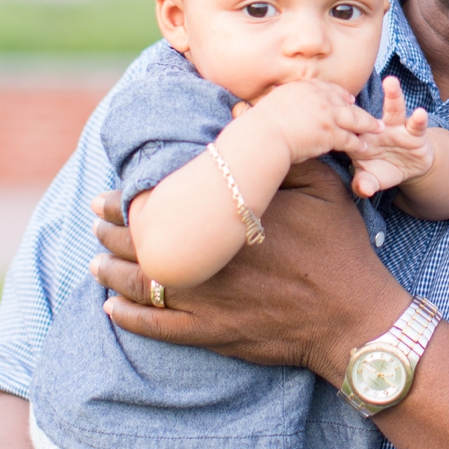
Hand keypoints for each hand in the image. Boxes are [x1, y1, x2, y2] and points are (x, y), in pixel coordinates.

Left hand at [92, 163, 404, 383]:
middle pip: (144, 244)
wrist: (353, 317)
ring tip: (96, 260)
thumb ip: (281, 154)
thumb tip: (239, 114)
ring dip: (112, 272)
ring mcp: (208, 302)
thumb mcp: (323, 188)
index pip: (166, 206)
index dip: (132, 199)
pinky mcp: (213, 334)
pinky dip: (130, 319)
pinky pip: (158, 329)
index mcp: (230, 222)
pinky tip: (111, 310)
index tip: (114, 192)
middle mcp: (210, 260)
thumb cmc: (340, 247)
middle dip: (113, 230)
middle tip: (95, 218)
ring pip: (143, 287)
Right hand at [244, 78, 375, 164]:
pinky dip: (358, 143)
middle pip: (345, 102)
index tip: (349, 100)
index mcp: (305, 87)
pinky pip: (349, 138)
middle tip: (370, 114)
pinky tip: (364, 147)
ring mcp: (327, 114)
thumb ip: (286, 98)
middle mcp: (320, 97)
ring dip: (367, 125)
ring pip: (353, 119)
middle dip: (359, 109)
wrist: (263, 135)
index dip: (341, 95)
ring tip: (378, 129)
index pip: (330, 88)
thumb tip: (280, 95)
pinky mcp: (331, 132)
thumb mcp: (274, 101)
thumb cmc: (262, 124)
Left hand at [346, 75, 435, 198]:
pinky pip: (416, 124)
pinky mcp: (415, 132)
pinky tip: (420, 113)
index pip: (348, 132)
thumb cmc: (385, 168)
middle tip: (349, 92)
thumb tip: (363, 189)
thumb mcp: (373, 179)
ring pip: (393, 109)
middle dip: (360, 103)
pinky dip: (419, 119)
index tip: (329, 125)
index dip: (339, 129)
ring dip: (393, 95)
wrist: (410, 166)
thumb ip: (365, 184)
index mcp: (361, 139)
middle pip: (366, 114)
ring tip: (391, 82)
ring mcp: (397, 128)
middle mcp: (377, 129)